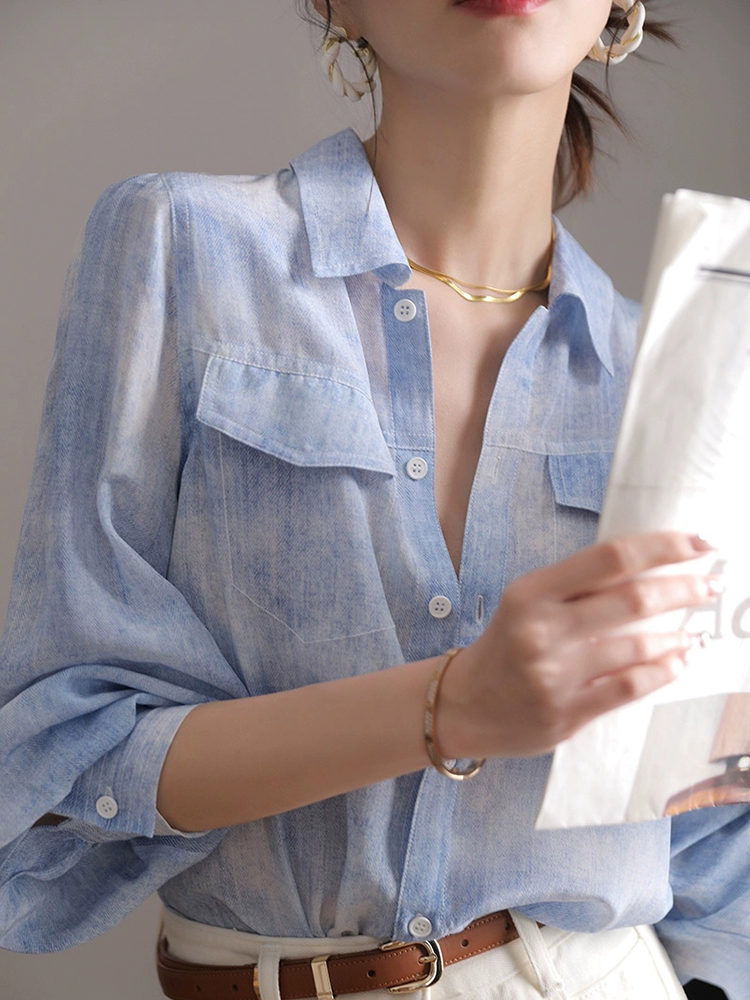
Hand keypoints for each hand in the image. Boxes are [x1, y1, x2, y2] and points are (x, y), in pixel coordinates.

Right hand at [437, 531, 717, 759]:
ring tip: (694, 632)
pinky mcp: (565, 712)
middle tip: (710, 585)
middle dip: (683, 588)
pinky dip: (663, 671)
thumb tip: (649, 568)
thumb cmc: (505, 646)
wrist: (463, 704)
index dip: (663, 547)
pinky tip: (677, 661)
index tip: (698, 544)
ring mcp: (554, 674)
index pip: (610, 557)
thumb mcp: (527, 603)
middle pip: (633, 598)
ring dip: (677, 635)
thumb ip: (577, 587)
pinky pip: (629, 687)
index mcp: (531, 592)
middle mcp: (542, 629)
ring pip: (637, 646)